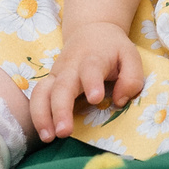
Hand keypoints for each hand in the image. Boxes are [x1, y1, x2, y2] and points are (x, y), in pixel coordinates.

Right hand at [29, 22, 144, 141]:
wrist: (91, 30)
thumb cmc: (113, 48)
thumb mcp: (130, 56)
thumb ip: (131, 78)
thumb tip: (119, 101)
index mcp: (94, 58)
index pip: (91, 68)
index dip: (92, 82)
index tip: (95, 99)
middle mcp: (71, 67)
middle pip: (62, 86)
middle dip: (61, 109)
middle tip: (64, 131)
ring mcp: (56, 74)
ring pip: (42, 92)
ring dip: (42, 115)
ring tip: (48, 137)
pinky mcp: (49, 82)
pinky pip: (37, 97)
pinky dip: (36, 115)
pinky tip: (44, 132)